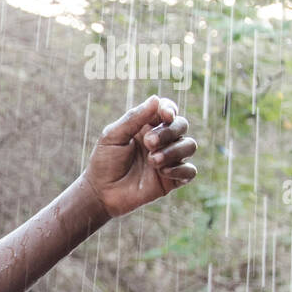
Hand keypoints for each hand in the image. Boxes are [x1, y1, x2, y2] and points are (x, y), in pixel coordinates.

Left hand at [84, 95, 197, 217]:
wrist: (101, 192)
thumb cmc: (104, 162)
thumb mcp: (113, 136)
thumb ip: (134, 118)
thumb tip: (156, 99)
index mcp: (147, 126)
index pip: (167, 110)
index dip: (170, 109)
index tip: (166, 115)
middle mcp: (161, 140)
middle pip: (181, 125)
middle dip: (169, 132)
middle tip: (148, 143)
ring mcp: (168, 159)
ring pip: (189, 146)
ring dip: (173, 151)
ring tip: (152, 160)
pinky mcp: (172, 179)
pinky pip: (190, 171)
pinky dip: (180, 169)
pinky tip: (163, 172)